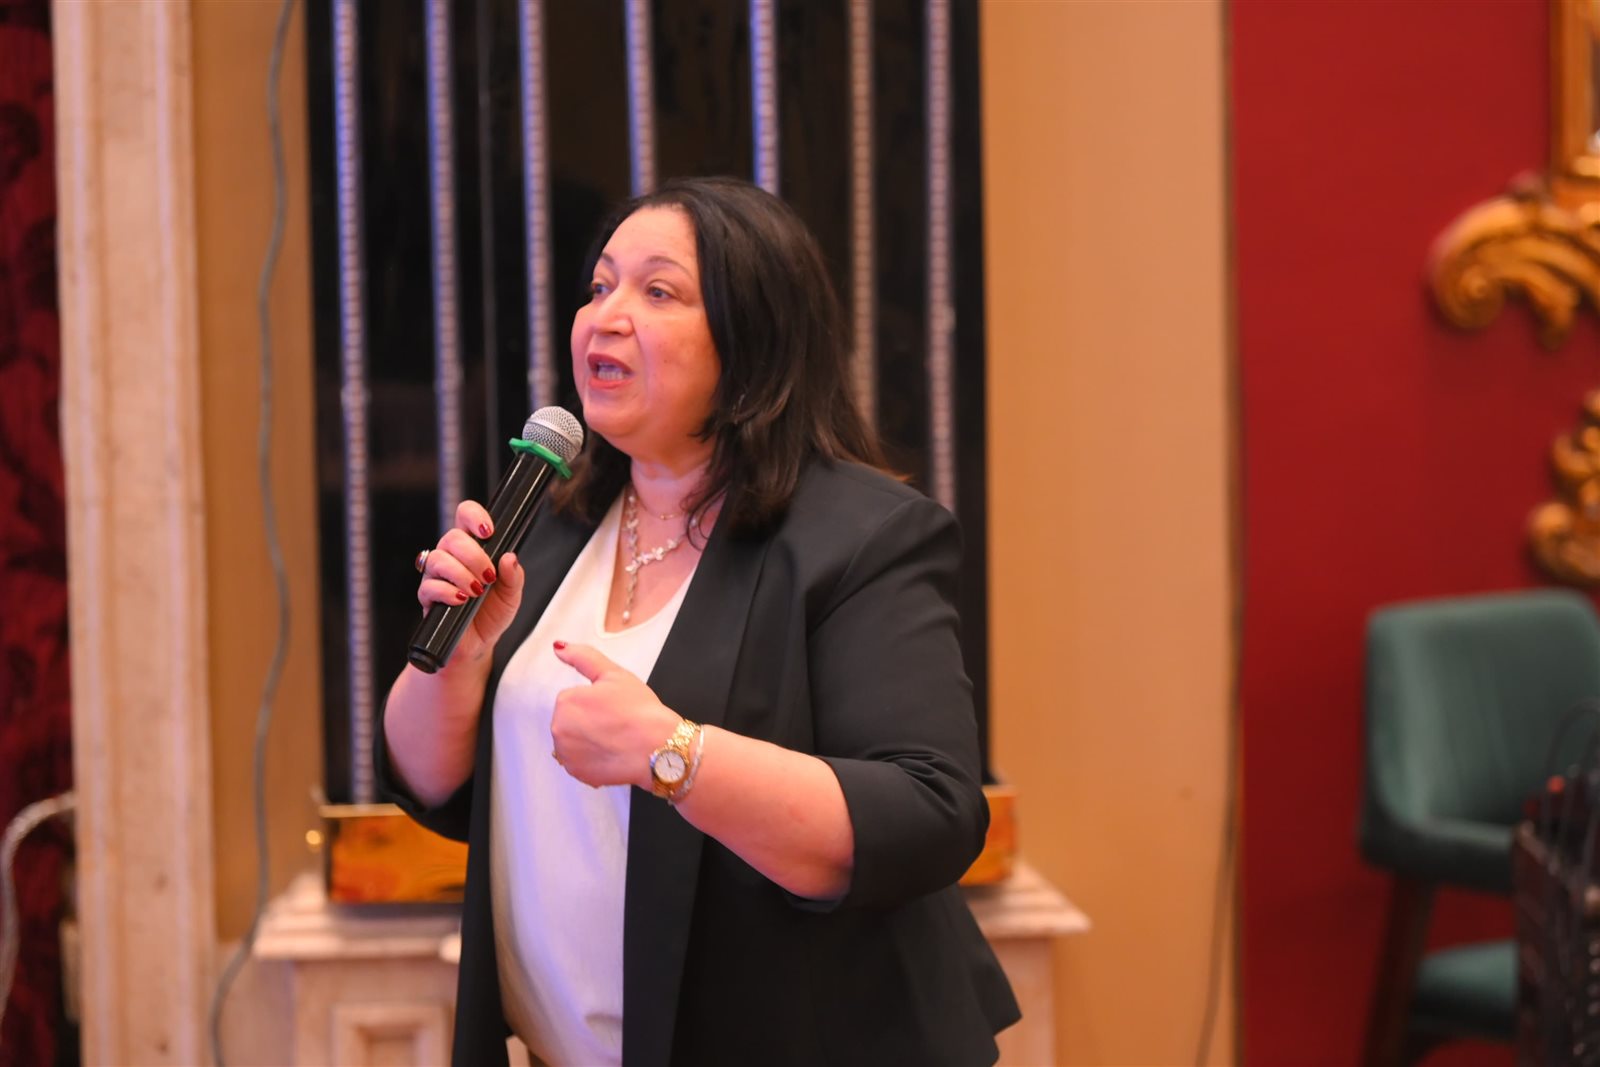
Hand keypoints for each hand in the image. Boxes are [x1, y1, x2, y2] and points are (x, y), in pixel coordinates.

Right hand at [415, 500, 525, 666]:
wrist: (478, 644)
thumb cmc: (492, 613)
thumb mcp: (512, 595)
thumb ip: (514, 576)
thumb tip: (510, 557)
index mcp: (471, 548)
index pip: (465, 517)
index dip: (474, 516)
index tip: (489, 530)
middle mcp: (451, 557)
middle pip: (451, 537)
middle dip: (473, 555)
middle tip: (488, 576)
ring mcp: (436, 575)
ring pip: (438, 559)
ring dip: (461, 574)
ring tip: (476, 591)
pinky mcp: (427, 597)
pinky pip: (429, 586)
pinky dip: (448, 592)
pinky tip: (461, 600)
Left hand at [550, 642, 681, 788]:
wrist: (659, 748)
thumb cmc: (640, 711)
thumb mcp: (614, 674)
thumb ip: (583, 657)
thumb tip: (559, 647)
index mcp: (566, 702)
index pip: (574, 699)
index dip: (596, 702)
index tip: (613, 707)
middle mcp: (559, 729)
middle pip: (571, 721)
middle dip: (588, 721)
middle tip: (615, 723)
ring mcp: (567, 754)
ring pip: (573, 742)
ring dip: (588, 740)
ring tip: (614, 739)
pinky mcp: (577, 773)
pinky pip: (579, 763)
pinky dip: (592, 759)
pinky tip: (611, 753)